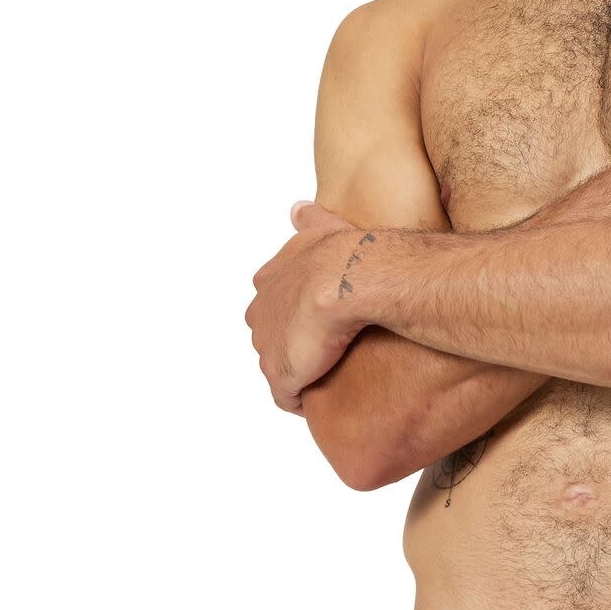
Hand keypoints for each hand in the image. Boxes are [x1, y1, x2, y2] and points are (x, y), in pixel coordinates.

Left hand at [245, 200, 371, 413]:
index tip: (320, 324)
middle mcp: (260, 314)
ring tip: (329, 378)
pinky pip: (287, 397)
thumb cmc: (347, 252)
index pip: (274, 306)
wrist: (351, 279)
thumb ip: (309, 221)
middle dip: (293, 348)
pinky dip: (301, 401)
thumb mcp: (323, 227)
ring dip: (300, 375)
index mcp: (268, 282)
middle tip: (327, 353)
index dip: (296, 317)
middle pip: (272, 339)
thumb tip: (299, 209)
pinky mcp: (281, 375)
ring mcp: (268, 347)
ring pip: (280, 368)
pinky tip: (322, 400)